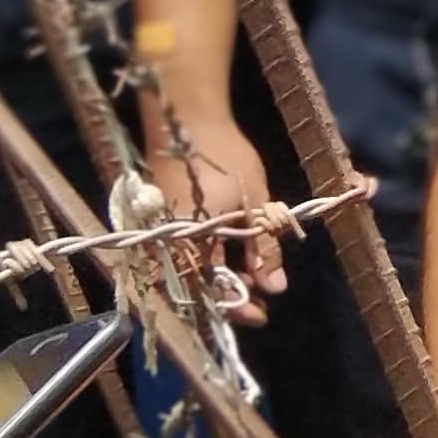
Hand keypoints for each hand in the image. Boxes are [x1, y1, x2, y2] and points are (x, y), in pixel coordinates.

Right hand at [140, 92, 286, 313]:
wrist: (188, 122)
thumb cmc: (223, 159)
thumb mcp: (255, 204)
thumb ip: (263, 248)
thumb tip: (276, 288)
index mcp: (187, 243)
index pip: (207, 291)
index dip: (233, 307)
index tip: (261, 315)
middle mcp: (167, 245)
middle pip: (194, 288)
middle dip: (227, 298)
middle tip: (259, 304)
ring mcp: (161, 234)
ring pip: (188, 274)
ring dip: (218, 282)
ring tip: (250, 284)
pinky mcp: (161, 223)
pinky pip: (180, 256)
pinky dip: (205, 265)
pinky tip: (229, 263)